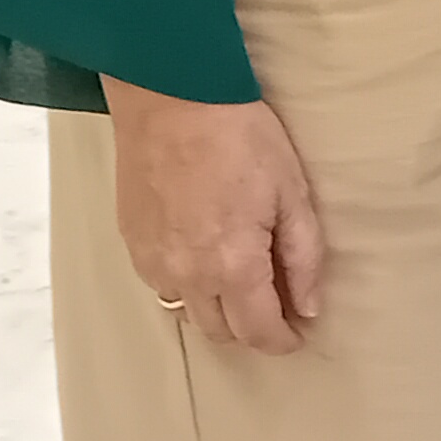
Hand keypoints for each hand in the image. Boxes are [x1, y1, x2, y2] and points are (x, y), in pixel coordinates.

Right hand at [101, 78, 326, 351]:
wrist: (172, 99)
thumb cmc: (241, 137)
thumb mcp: (292, 192)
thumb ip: (303, 257)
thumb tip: (309, 308)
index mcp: (233, 266)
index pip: (258, 331)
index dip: (282, 341)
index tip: (297, 336)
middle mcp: (188, 276)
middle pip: (220, 333)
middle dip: (250, 329)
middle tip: (274, 306)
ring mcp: (153, 262)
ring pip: (187, 313)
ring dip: (216, 311)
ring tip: (239, 284)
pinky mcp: (131, 244)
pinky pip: (162, 285)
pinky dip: (186, 286)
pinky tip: (202, 258)